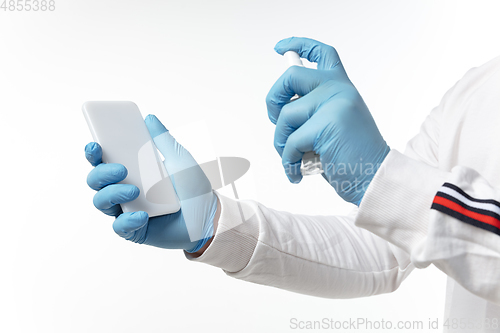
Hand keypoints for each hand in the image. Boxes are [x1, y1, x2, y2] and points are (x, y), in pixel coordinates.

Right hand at [85, 114, 218, 252]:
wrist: (209, 215)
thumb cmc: (193, 187)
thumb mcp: (180, 159)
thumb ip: (162, 139)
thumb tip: (149, 118)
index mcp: (132, 170)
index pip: (104, 160)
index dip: (94, 153)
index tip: (95, 145)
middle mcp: (124, 189)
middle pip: (96, 180)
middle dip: (101, 173)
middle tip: (121, 169)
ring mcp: (128, 210)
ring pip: (102, 202)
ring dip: (113, 194)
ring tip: (134, 191)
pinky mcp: (134, 230)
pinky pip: (119, 227)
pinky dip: (128, 220)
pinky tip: (143, 216)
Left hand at [266, 37, 389, 204]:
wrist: (374, 178)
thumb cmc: (351, 155)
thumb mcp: (333, 122)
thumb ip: (313, 108)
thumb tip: (280, 107)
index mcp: (342, 87)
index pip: (322, 53)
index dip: (299, 45)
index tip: (281, 47)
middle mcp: (339, 90)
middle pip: (290, 77)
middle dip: (273, 100)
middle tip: (276, 120)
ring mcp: (334, 104)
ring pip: (285, 115)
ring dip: (281, 142)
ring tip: (294, 157)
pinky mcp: (327, 124)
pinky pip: (290, 142)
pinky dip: (289, 161)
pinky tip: (298, 170)